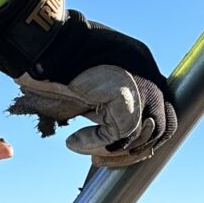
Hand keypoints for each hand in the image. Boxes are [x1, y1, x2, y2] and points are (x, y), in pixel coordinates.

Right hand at [0, 0, 175, 166]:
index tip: (113, 149)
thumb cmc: (52, 63)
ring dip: (117, 151)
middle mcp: (148, 72)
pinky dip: (98, 144)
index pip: (158, 111)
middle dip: (134, 151)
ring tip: (89, 153)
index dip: (138, 136)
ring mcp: (142, 82)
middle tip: (101, 160)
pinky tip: (74, 142)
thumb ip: (106, 106)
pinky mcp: (128, 93)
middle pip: (164, 126)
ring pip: (147, 134)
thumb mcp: (89, 87)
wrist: (39, 42)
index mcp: (140, 68)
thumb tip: (112, 140)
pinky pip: (122, 134)